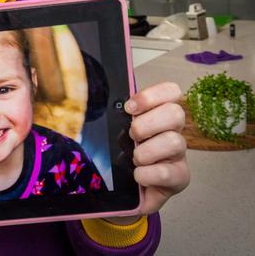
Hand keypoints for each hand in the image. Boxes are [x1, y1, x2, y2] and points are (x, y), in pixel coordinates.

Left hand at [108, 82, 189, 223]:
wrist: (127, 189)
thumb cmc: (123, 155)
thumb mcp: (118, 132)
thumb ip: (118, 116)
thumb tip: (103, 102)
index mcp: (159, 115)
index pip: (171, 92)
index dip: (151, 96)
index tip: (129, 107)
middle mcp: (173, 131)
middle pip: (176, 113)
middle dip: (147, 124)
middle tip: (131, 136)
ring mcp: (178, 155)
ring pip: (174, 141)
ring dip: (146, 151)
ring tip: (134, 159)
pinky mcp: (179, 177)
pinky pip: (168, 172)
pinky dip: (148, 174)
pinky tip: (138, 176)